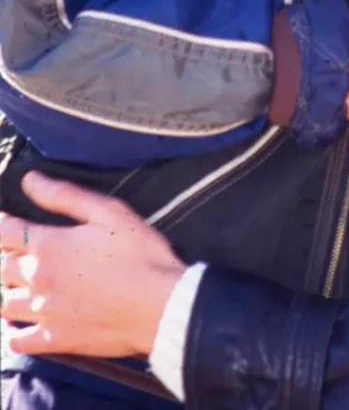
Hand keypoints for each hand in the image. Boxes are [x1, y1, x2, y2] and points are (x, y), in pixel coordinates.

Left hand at [0, 171, 185, 356]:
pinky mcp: (54, 340)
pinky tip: (24, 320)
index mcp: (48, 246)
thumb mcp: (108, 211)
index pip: (5, 230)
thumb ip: (64, 195)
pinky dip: (14, 329)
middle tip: (17, 246)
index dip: (2, 220)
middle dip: (5, 253)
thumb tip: (30, 180)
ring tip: (20, 280)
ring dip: (8, 287)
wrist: (160, 305)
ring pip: (4, 302)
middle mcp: (37, 280)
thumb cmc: (139, 253)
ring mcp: (43, 314)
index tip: (4, 215)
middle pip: (1, 266)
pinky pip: (17, 339)